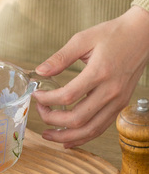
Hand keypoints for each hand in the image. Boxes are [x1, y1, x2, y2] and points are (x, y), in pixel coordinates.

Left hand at [34, 6, 148, 147]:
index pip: (67, 96)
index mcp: (99, 73)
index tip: (36, 95)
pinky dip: (83, 137)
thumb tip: (40, 71)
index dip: (47, 100)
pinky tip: (69, 139)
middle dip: (53, 120)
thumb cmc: (112, 34)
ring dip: (66, 136)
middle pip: (77, 118)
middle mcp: (111, 91)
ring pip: (90, 130)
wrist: (142, 35)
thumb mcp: (82, 39)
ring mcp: (118, 101)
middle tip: (40, 112)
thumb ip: (60, 58)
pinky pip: (101, 128)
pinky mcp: (120, 104)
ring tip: (48, 135)